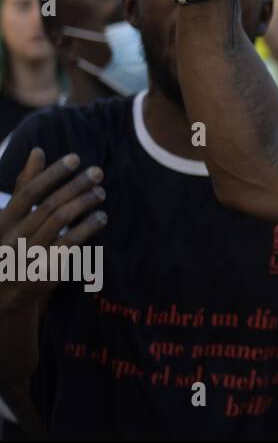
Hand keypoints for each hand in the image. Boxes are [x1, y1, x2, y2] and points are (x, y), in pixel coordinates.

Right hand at [0, 149, 106, 312]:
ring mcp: (29, 255)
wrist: (6, 291)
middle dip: (76, 186)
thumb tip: (38, 151)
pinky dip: (88, 228)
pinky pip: (71, 244)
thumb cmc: (12, 242)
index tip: (75, 158)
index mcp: (3, 220)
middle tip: (97, 172)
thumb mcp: (11, 215)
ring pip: (61, 222)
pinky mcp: (46, 270)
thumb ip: (26, 184)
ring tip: (101, 192)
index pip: (30, 191)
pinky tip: (101, 217)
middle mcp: (14, 236)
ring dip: (84, 204)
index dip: (52, 173)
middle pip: (50, 205)